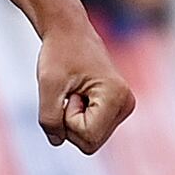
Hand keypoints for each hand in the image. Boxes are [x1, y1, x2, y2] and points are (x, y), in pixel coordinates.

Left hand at [32, 16, 133, 152]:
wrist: (69, 32)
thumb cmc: (59, 53)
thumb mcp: (48, 86)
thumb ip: (49, 119)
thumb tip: (56, 141)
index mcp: (117, 97)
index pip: (87, 137)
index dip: (67, 119)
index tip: (69, 92)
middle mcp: (126, 105)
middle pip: (90, 143)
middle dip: (70, 122)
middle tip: (70, 92)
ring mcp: (124, 108)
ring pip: (90, 139)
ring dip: (73, 119)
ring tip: (74, 91)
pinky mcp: (116, 108)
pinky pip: (91, 130)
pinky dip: (78, 117)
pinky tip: (79, 95)